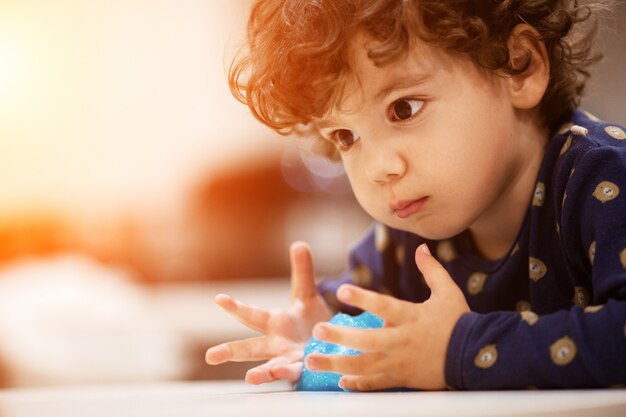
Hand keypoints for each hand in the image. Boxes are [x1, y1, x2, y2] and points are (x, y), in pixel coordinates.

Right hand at [205, 241, 332, 383]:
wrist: (334, 343)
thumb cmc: (314, 321)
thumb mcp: (308, 295)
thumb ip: (303, 272)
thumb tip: (298, 244)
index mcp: (275, 324)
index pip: (252, 315)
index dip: (236, 307)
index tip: (219, 298)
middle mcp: (278, 344)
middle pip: (252, 348)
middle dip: (231, 352)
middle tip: (210, 357)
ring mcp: (291, 359)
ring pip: (272, 367)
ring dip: (262, 373)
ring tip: (249, 378)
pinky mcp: (307, 370)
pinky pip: (298, 374)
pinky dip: (291, 373)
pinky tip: (284, 371)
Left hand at [305, 243, 469, 390]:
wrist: (475, 357)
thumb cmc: (460, 323)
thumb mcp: (448, 293)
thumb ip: (432, 271)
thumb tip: (422, 248)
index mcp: (412, 318)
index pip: (384, 305)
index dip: (363, 298)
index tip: (342, 289)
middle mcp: (402, 341)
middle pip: (367, 341)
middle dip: (340, 338)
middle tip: (317, 331)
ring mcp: (400, 362)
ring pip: (364, 366)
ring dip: (336, 364)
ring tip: (312, 361)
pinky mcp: (402, 378)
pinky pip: (376, 383)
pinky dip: (357, 384)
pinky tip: (340, 381)